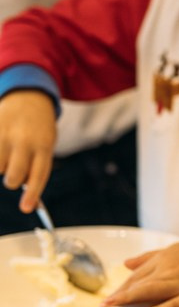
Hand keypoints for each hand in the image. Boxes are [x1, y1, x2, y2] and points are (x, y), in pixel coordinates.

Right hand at [0, 91, 56, 211]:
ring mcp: (5, 134)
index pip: (39, 175)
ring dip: (0, 167)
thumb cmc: (39, 129)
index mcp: (44, 145)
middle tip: (13, 173)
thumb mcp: (46, 144)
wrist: (28, 97)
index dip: (32, 195)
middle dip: (13, 181)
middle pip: (14, 177)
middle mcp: (25, 141)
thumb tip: (24, 189)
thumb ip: (36, 164)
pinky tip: (2, 148)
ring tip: (7, 153)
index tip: (26, 209)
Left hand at [101, 241, 178, 306]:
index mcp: (166, 257)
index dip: (122, 286)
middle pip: (140, 282)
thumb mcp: (177, 251)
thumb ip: (150, 258)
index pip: (138, 274)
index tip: (109, 299)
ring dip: (129, 299)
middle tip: (103, 306)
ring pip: (151, 291)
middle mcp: (171, 268)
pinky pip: (175, 304)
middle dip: (120, 294)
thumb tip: (125, 263)